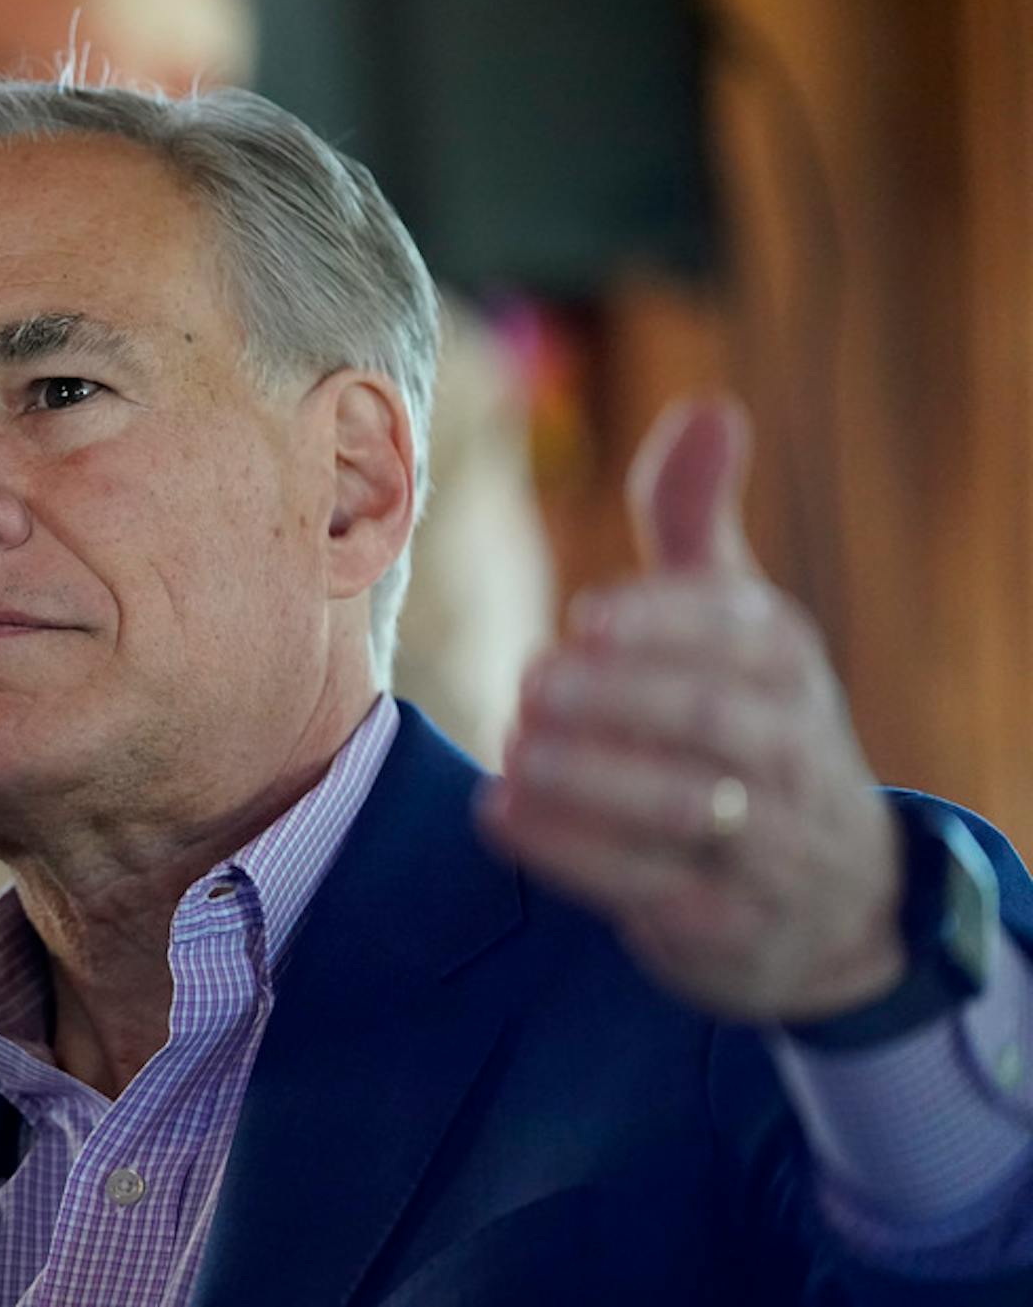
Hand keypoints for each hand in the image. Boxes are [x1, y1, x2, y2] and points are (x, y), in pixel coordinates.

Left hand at [477, 399, 905, 1021]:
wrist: (831, 893)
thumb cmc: (751, 721)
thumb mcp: (737, 619)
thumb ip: (695, 520)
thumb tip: (708, 406)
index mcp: (785, 663)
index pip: (740, 636)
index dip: (664, 624)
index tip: (585, 617)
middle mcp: (790, 750)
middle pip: (713, 723)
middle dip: (620, 703)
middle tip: (529, 684)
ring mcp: (767, 844)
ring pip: (689, 811)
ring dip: (591, 781)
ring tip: (510, 753)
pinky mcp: (726, 923)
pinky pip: (654, 892)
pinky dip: (576, 856)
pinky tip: (499, 816)